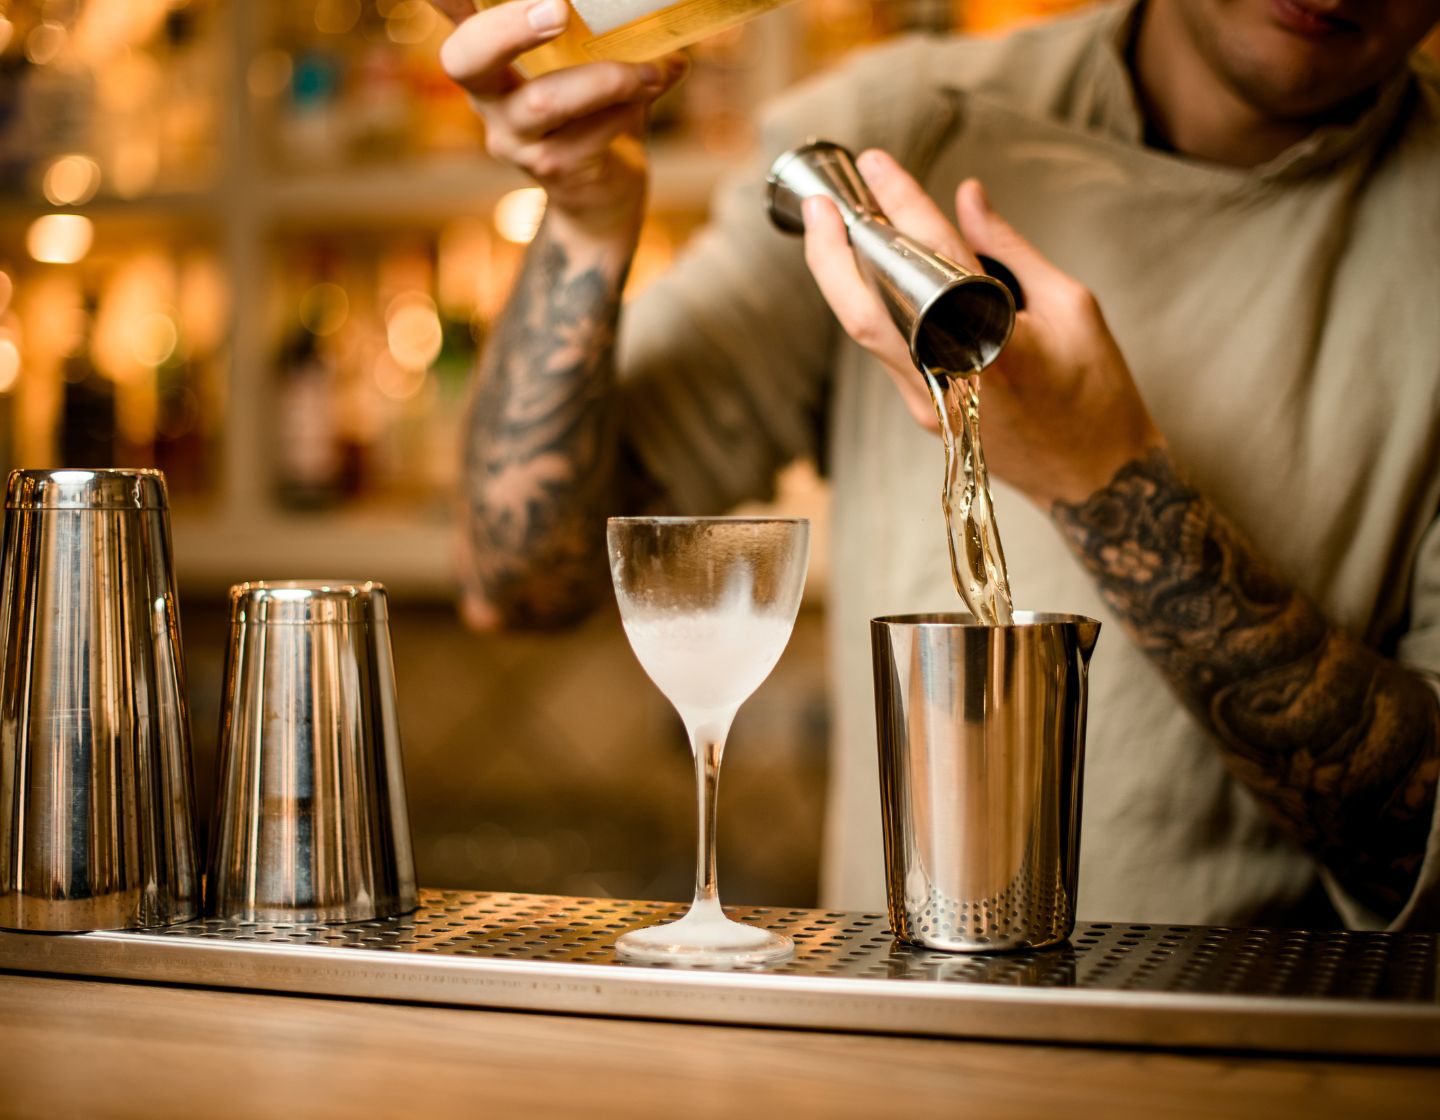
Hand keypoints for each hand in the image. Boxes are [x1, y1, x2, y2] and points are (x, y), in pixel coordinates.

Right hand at [436, 0, 687, 239]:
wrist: (602, 197)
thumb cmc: (593, 114)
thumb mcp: (584, 63)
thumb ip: (593, 31)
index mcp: (488, 63)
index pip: (452, 20)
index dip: (444, 0)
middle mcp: (488, 101)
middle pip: (466, 60)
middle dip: (509, 28)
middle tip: (557, 10)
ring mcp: (517, 141)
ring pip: (545, 102)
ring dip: (605, 78)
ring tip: (650, 69)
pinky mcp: (555, 169)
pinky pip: (591, 131)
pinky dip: (630, 104)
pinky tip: (660, 82)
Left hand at [802, 149, 1163, 506]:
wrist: (1095, 480)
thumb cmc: (1097, 393)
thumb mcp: (1072, 305)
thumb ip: (1009, 250)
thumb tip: (965, 197)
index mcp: (996, 346)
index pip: (934, 260)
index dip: (902, 206)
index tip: (877, 165)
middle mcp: (948, 377)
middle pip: (865, 310)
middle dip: (831, 254)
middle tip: (820, 205)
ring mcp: (928, 401)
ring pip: (866, 330)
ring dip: (844, 276)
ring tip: (836, 226)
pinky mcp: (924, 411)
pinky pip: (886, 347)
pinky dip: (873, 303)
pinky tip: (871, 271)